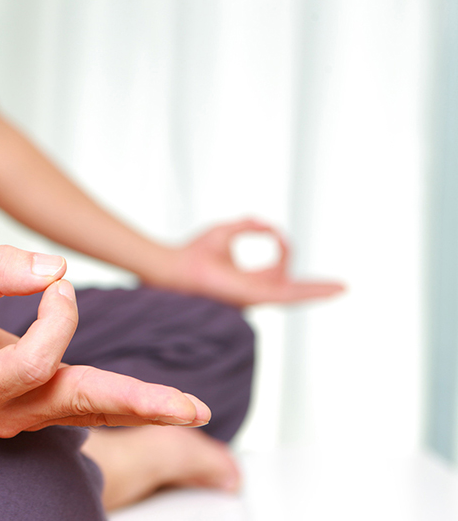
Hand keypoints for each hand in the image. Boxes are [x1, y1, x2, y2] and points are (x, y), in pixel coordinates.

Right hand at [0, 246, 209, 437]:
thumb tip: (56, 269)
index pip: (34, 361)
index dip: (56, 317)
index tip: (55, 281)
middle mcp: (1, 413)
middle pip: (78, 407)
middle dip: (136, 404)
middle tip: (192, 410)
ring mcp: (22, 417)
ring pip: (90, 411)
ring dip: (143, 408)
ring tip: (194, 411)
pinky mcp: (39, 408)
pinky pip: (87, 405)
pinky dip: (126, 402)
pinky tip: (164, 406)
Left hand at [143, 219, 344, 306]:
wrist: (178, 266)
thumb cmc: (195, 252)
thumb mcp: (226, 231)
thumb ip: (247, 225)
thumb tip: (268, 225)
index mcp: (250, 278)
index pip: (279, 266)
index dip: (283, 247)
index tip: (274, 232)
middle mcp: (255, 291)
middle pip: (293, 289)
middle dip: (316, 288)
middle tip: (342, 287)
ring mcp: (256, 296)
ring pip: (294, 296)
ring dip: (318, 291)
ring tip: (342, 288)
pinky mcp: (254, 297)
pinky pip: (286, 296)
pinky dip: (306, 292)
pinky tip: (325, 290)